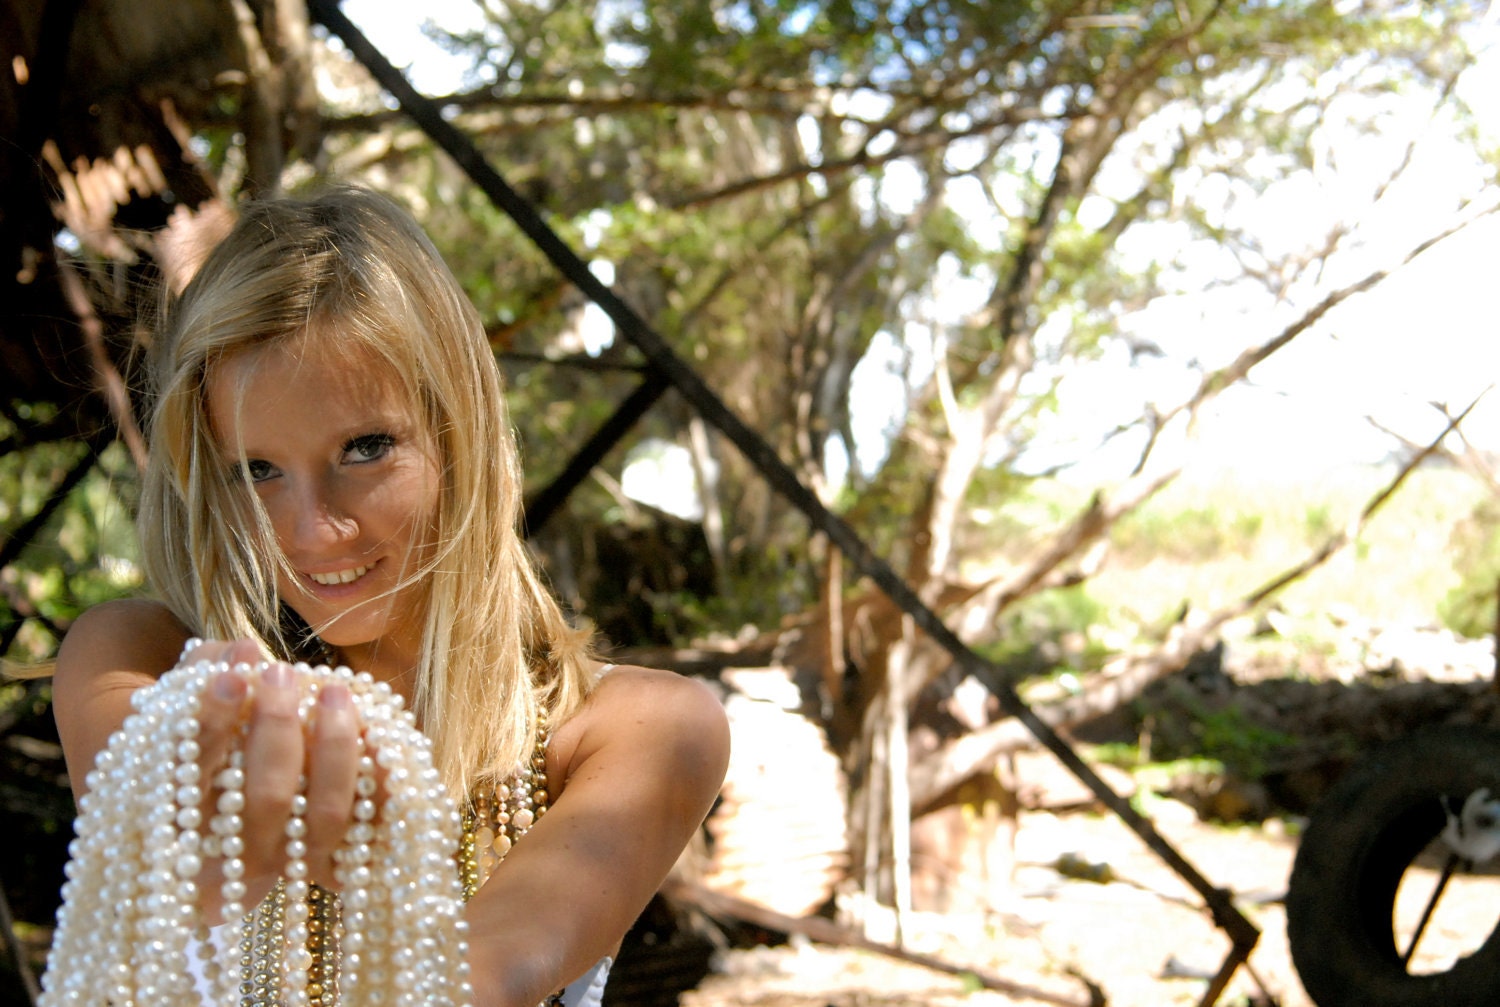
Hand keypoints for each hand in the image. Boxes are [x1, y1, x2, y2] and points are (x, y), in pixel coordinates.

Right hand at [178, 639, 363, 901]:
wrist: (235, 829)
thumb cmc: (208, 750)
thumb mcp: (189, 713)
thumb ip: (206, 677)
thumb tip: (242, 653)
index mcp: (188, 817)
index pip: (196, 773)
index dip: (214, 724)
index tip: (234, 677)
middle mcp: (243, 848)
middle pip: (269, 798)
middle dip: (280, 730)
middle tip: (281, 673)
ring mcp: (295, 859)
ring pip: (326, 815)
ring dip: (337, 747)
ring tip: (333, 690)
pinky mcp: (337, 858)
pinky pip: (374, 822)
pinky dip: (382, 776)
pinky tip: (379, 730)